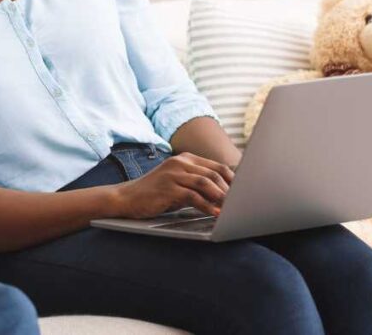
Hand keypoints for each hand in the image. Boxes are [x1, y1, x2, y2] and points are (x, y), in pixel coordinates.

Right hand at [113, 152, 233, 218]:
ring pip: (205, 183)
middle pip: (214, 173)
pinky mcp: (167, 188)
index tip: (245, 192)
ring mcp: (173, 174)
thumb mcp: (178, 183)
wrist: (127, 197)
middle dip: (230, 190)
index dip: (233, 179)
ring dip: (221, 197)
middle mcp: (180, 162)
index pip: (217, 166)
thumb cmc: (155, 193)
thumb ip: (198, 184)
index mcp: (185, 159)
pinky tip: (214, 213)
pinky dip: (207, 206)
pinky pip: (193, 196)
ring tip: (232, 209)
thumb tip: (226, 194)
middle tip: (242, 203)